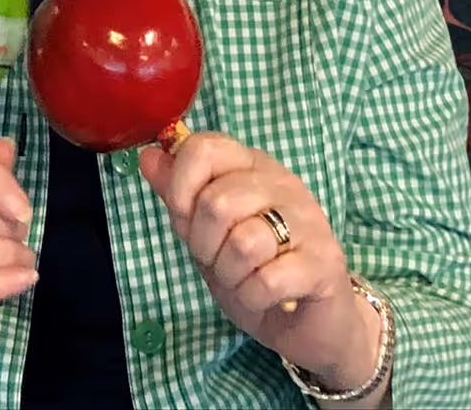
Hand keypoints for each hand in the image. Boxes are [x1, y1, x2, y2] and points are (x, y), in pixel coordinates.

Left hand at [140, 134, 381, 391]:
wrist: (309, 322)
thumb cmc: (256, 272)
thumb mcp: (206, 233)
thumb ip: (179, 194)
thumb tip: (147, 155)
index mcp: (253, 167)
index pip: (206, 147)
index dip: (181, 186)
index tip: (185, 218)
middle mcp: (285, 185)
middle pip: (217, 202)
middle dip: (204, 245)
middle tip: (219, 261)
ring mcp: (309, 222)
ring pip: (243, 243)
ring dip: (230, 275)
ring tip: (244, 279)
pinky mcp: (324, 263)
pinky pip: (267, 280)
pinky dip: (253, 297)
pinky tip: (265, 298)